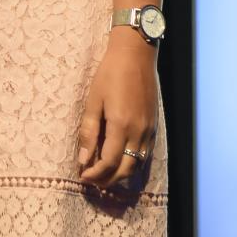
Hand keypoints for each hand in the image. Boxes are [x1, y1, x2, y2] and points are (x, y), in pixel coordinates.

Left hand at [77, 29, 158, 190]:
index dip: (95, 173)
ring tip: (104, 176)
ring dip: (121, 175)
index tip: (83, 176)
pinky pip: (145, 154)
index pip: (109, 162)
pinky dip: (133, 163)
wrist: (135, 55)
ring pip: (137, 164)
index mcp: (121, 125)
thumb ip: (89, 130)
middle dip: (108, 180)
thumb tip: (83, 158)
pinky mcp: (154, 126)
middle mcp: (138, 132)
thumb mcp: (93, 99)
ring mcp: (149, 130)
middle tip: (92, 181)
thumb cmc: (110, 74)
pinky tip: (121, 162)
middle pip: (125, 169)